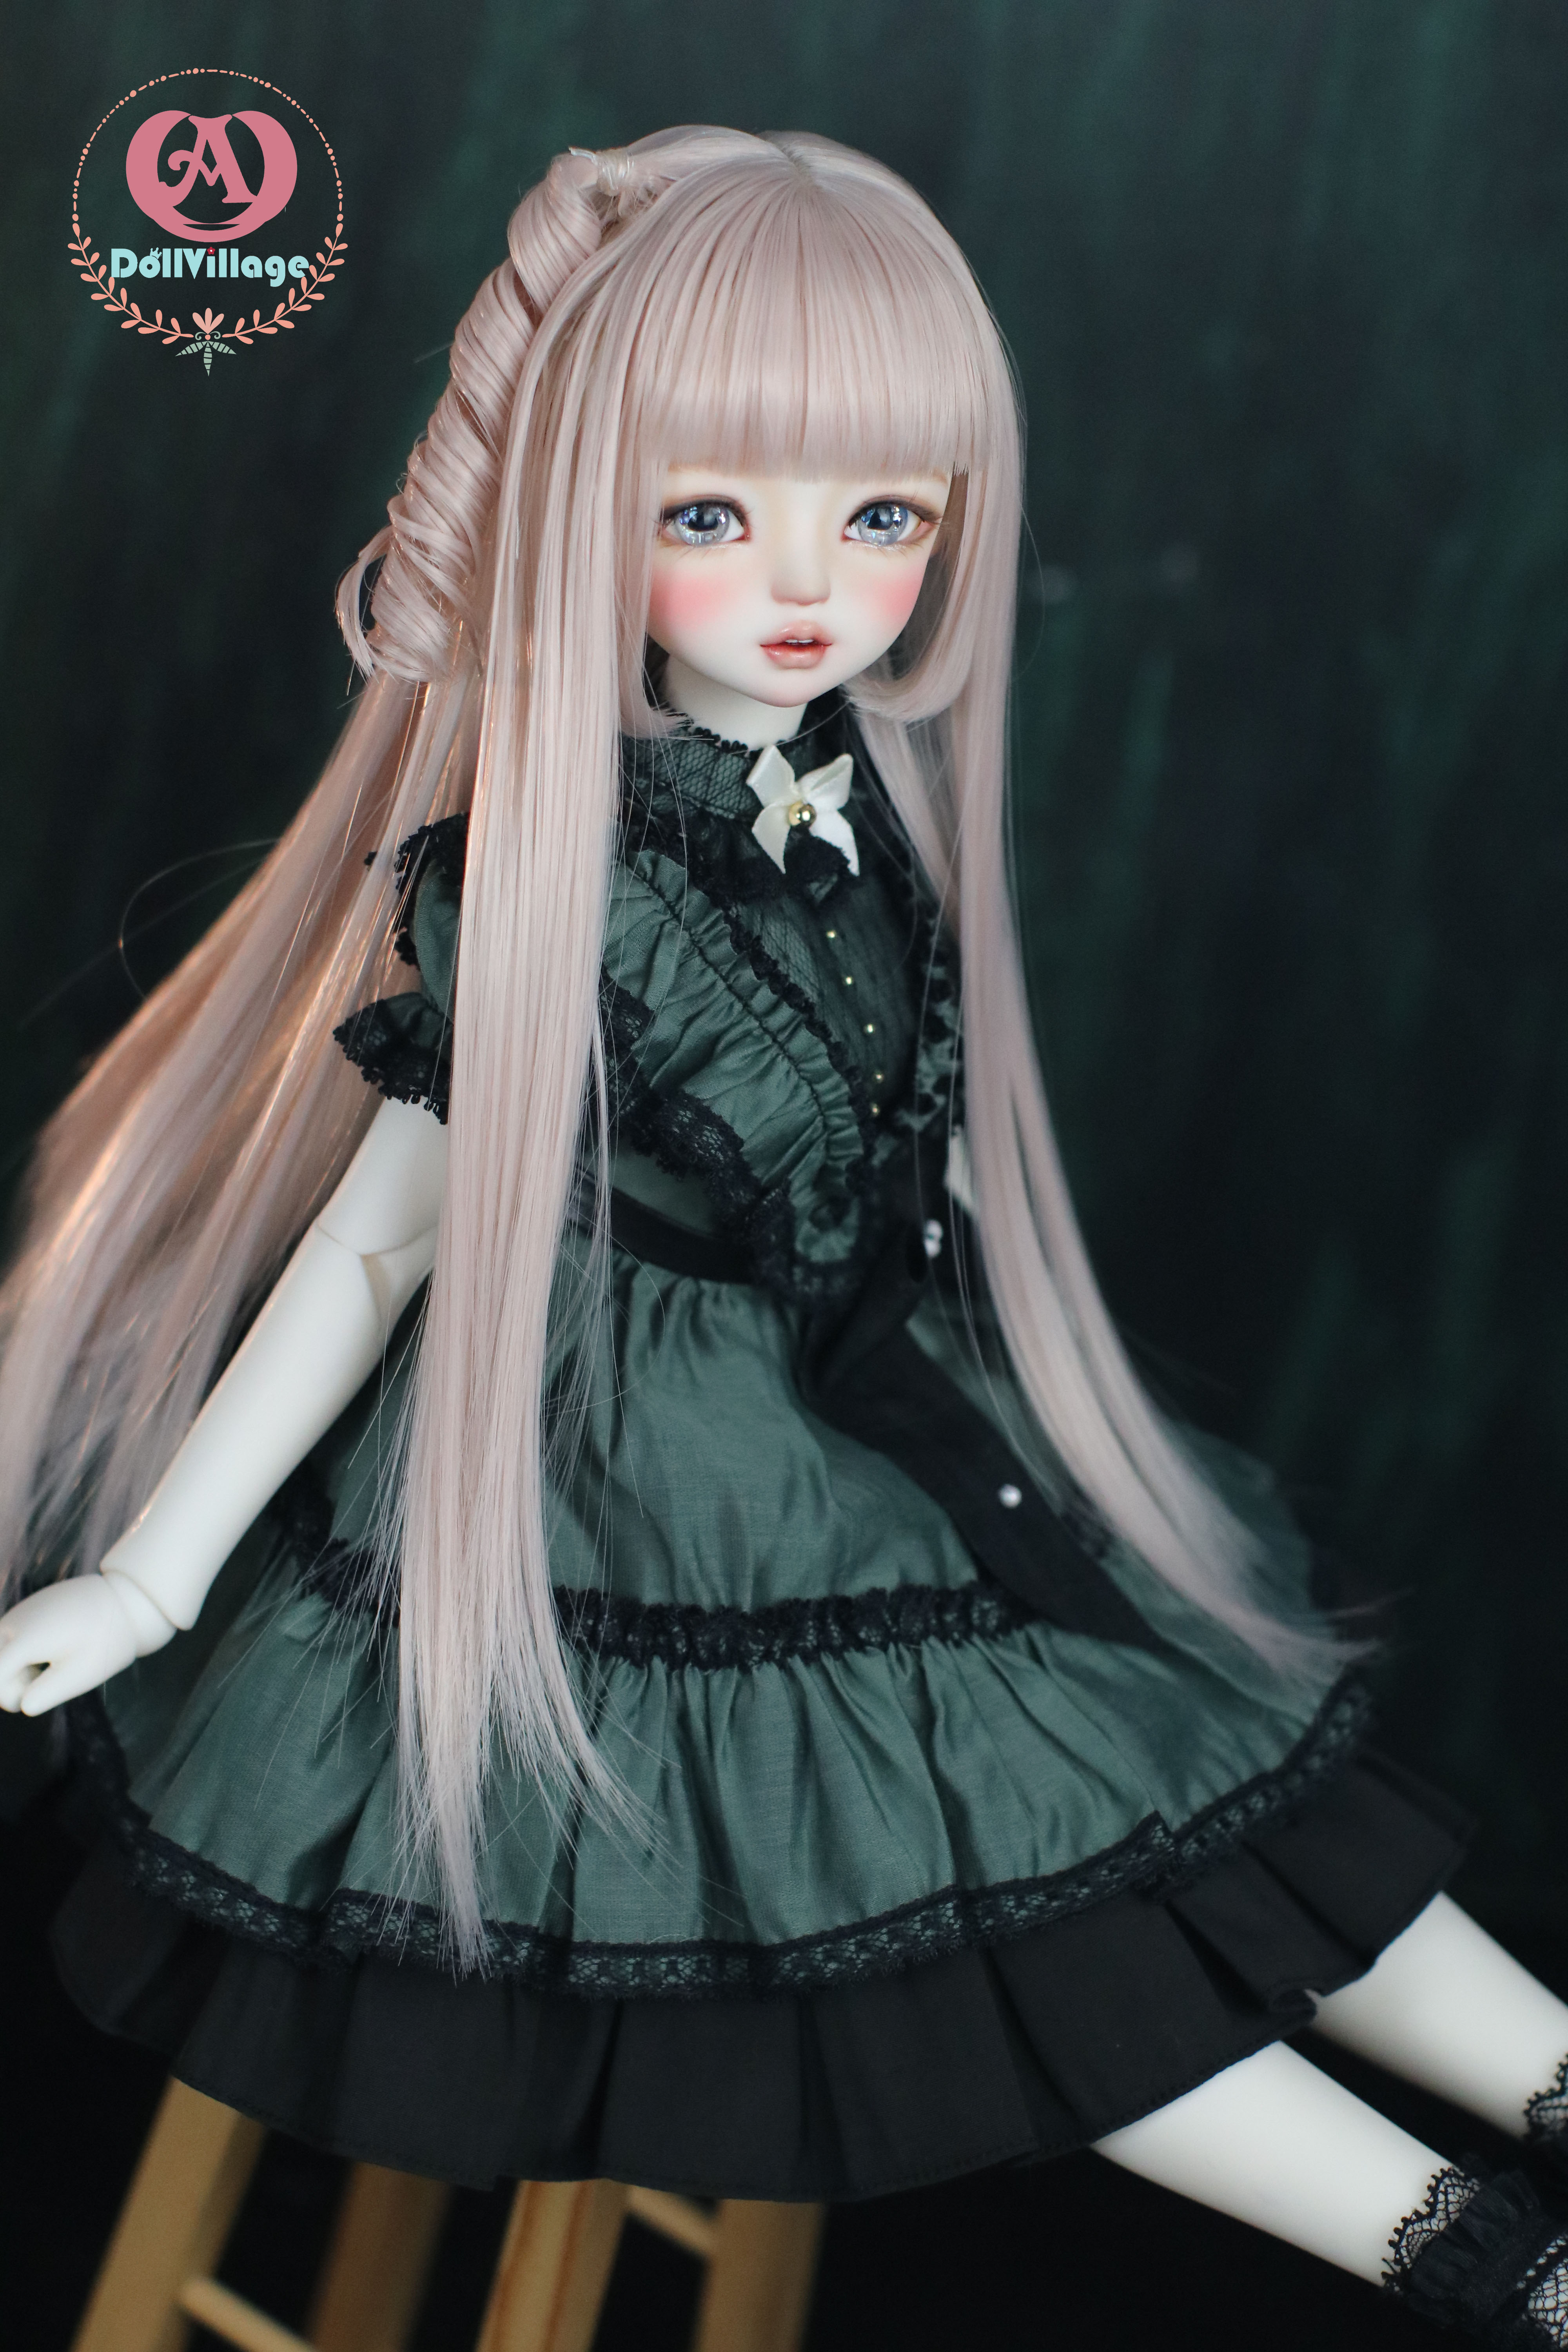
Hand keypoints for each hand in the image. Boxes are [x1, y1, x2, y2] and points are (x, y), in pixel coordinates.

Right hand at [0, 1574, 170, 1715]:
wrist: (123, 1598)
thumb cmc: (104, 1639)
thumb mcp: (79, 1674)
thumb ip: (45, 1694)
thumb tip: (22, 1707)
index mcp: (24, 1639)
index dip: (11, 1699)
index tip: (35, 1697)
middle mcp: (12, 1623)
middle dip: (13, 1685)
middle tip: (51, 1678)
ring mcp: (16, 1614)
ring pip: (0, 1657)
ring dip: (18, 1669)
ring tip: (54, 1661)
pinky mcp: (23, 1612)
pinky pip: (9, 1644)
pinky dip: (24, 1655)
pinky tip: (52, 1648)